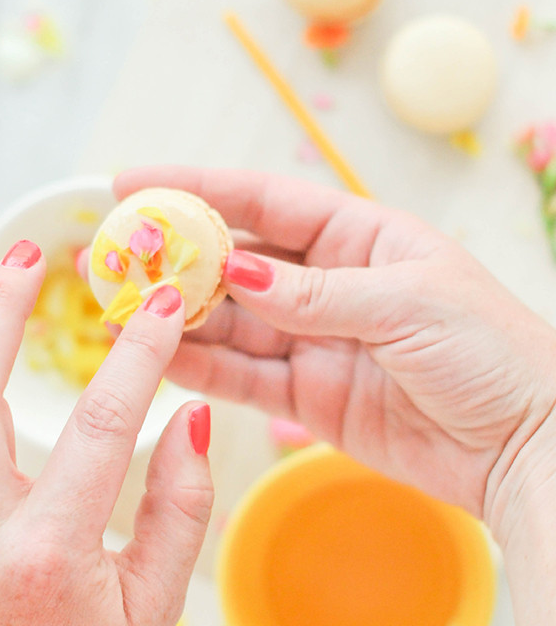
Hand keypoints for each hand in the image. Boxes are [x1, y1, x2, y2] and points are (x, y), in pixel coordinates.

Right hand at [115, 167, 555, 539]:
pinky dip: (202, 368)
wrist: (527, 443)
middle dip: (174, 258)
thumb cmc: (491, 352)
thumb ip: (316, 293)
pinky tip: (158, 357)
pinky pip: (245, 377)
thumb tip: (237, 274)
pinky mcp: (311, 398)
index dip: (198, 188)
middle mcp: (331, 283)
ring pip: (231, 323)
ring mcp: (317, 342)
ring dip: (176, 317)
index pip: (265, 202)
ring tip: (117, 311)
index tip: (134, 182)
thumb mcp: (407, 303)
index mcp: (362, 236)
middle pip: (236, 263)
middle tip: (111, 257)